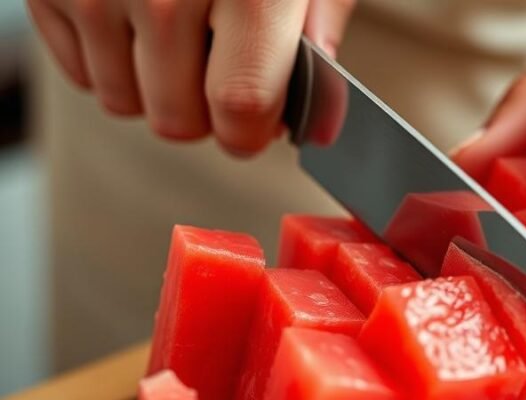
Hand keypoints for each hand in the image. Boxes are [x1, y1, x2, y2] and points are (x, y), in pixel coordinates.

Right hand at [28, 0, 355, 154]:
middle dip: (205, 112)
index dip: (251, 132)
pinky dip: (108, 58)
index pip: (240, 108)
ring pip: (123, 102)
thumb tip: (323, 113)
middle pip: (177, 119)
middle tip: (218, 69)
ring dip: (154, 86)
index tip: (257, 124)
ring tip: (177, 32)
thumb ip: (321, 22)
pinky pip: (78, 71)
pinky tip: (133, 17)